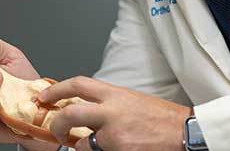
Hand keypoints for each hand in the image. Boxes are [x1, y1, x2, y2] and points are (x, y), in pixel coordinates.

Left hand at [38, 76, 190, 150]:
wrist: (186, 132)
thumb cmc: (161, 118)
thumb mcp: (130, 100)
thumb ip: (107, 103)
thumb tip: (83, 109)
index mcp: (115, 94)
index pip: (78, 84)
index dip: (56, 90)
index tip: (44, 97)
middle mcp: (113, 111)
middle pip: (71, 113)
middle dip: (57, 124)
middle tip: (56, 132)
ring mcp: (116, 134)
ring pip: (83, 143)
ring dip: (82, 147)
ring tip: (92, 147)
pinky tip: (113, 150)